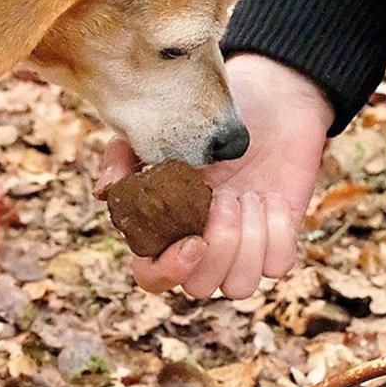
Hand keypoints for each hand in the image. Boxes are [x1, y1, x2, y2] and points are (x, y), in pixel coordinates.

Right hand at [95, 53, 333, 298]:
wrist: (269, 98)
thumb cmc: (207, 115)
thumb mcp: (159, 127)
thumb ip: (124, 155)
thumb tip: (106, 190)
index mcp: (167, 227)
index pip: (152, 277)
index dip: (167, 271)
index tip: (193, 240)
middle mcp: (202, 245)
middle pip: (198, 287)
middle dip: (217, 245)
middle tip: (225, 195)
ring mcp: (242, 248)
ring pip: (239, 286)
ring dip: (247, 241)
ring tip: (249, 194)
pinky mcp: (279, 240)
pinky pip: (278, 265)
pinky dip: (277, 232)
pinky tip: (270, 197)